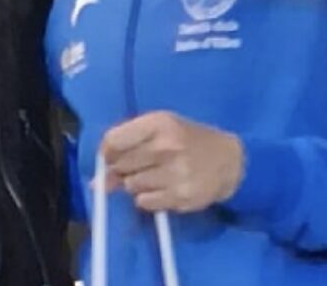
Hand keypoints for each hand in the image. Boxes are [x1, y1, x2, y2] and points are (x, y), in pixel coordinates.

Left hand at [101, 111, 244, 213]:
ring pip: (131, 186)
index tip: (112, 156)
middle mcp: (166, 147)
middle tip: (139, 166)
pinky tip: (162, 188)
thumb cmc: (189, 140)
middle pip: (120, 165)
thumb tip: (96, 180)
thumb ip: (127, 145)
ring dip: (136, 184)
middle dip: (122, 169)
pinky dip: (148, 198)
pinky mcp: (181, 196)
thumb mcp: (162, 129)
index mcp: (159, 124)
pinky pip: (144, 202)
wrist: (230, 161)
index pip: (113, 141)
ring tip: (155, 176)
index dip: (107, 152)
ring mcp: (174, 173)